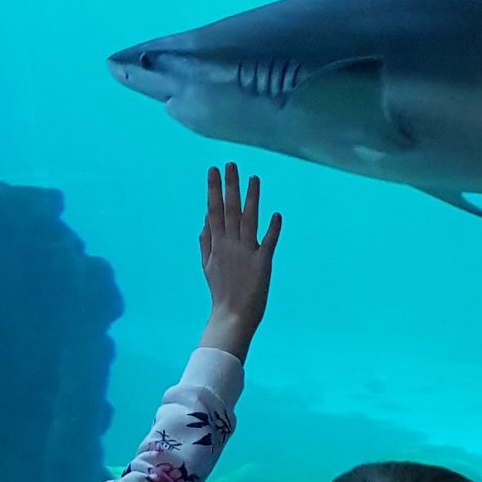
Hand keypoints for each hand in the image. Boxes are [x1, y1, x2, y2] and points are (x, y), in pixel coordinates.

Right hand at [198, 163, 280, 359]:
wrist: (231, 317)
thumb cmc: (221, 292)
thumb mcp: (207, 265)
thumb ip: (205, 241)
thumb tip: (205, 219)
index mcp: (216, 245)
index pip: (213, 211)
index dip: (213, 190)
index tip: (213, 170)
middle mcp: (229, 245)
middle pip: (229, 210)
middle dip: (230, 186)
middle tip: (231, 164)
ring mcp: (246, 253)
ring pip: (248, 220)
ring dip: (251, 199)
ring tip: (254, 178)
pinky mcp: (262, 264)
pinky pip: (268, 243)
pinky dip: (272, 229)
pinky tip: (277, 214)